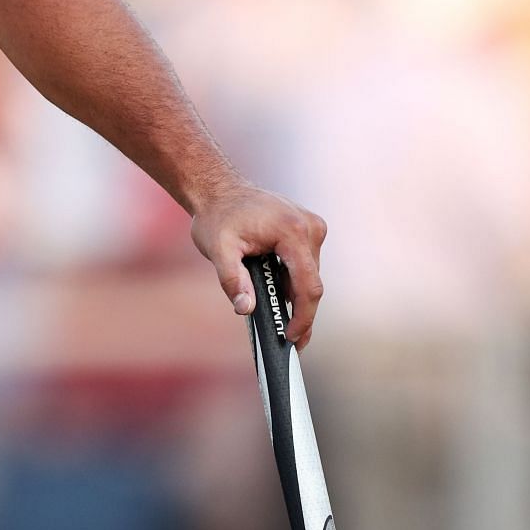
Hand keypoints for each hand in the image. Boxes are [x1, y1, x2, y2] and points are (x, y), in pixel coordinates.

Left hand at [189, 180, 327, 348]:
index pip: (308, 285)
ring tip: (280, 320)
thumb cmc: (217, 217)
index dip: (303, 317)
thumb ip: (232, 280)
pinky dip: (293, 281)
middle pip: (311, 283)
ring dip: (294, 296)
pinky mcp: (309, 228)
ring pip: (310, 275)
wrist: (219, 188)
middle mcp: (310, 227)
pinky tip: (279, 295)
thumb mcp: (217, 250)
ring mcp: (312, 226)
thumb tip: (246, 309)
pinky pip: (306, 264)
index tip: (291, 339)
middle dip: (299, 313)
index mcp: (292, 231)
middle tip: (287, 340)